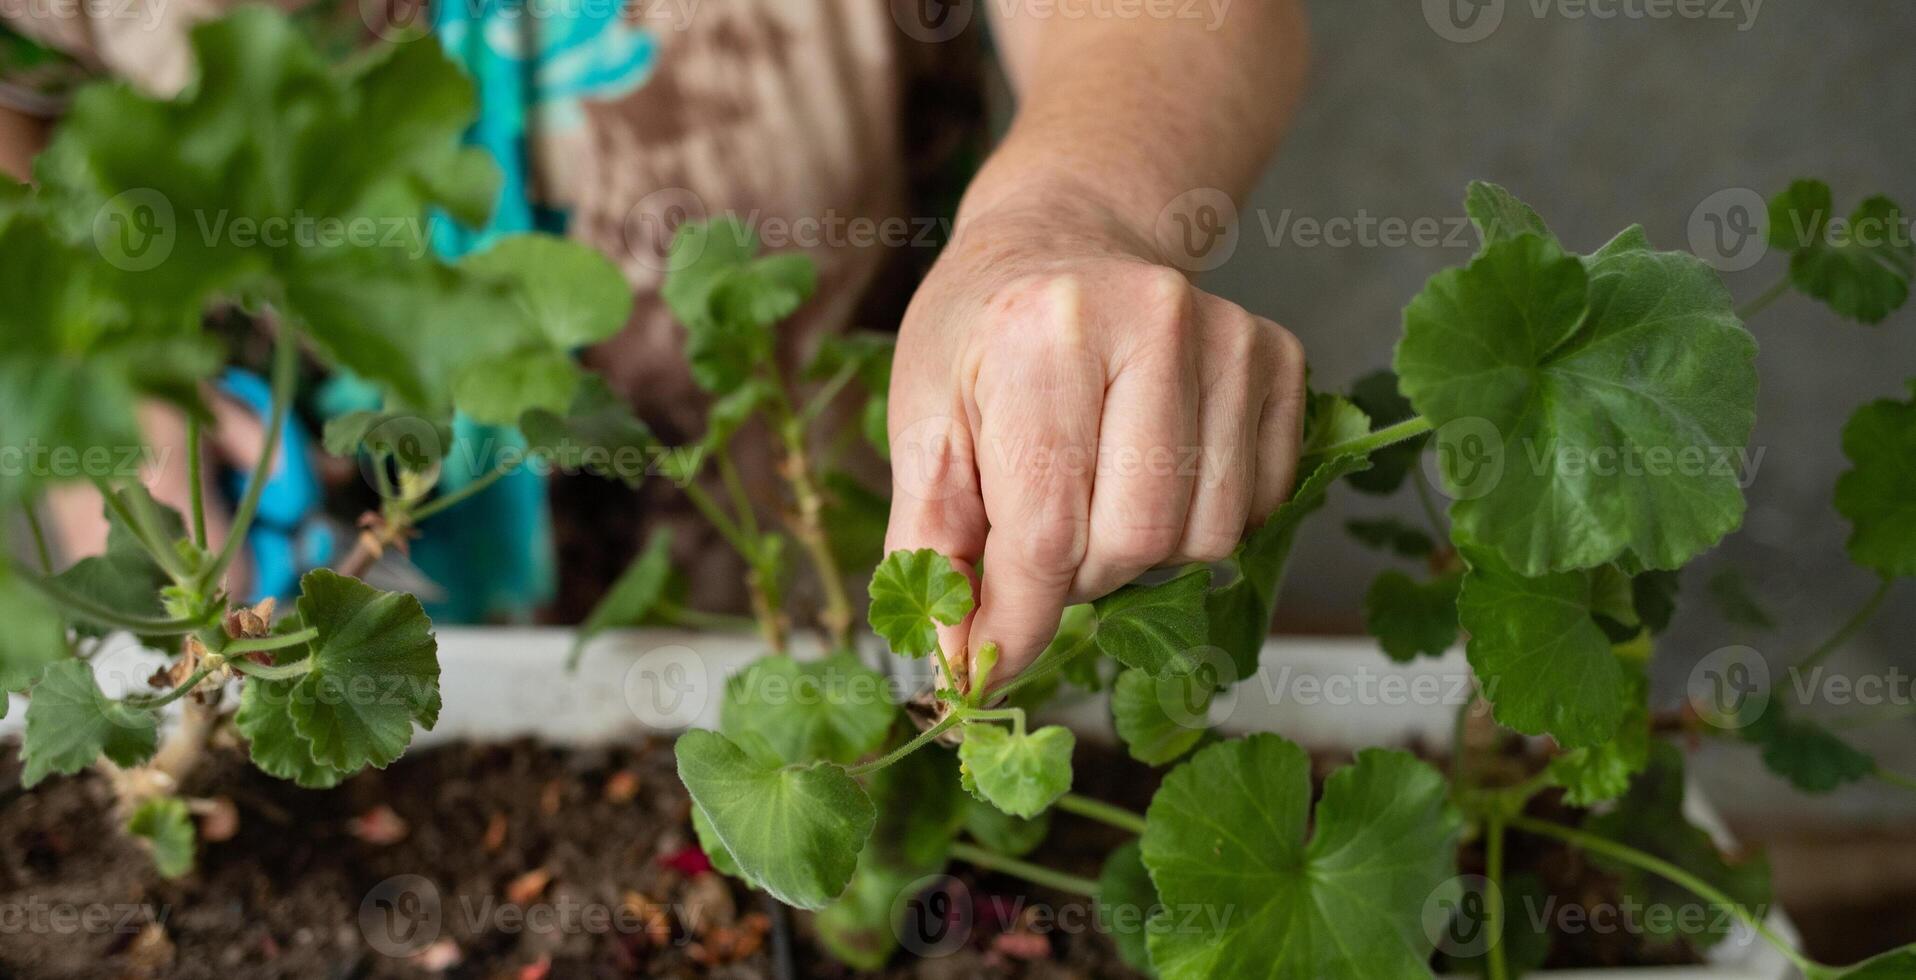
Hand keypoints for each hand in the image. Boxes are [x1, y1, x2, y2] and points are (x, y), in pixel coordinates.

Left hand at [884, 193, 1306, 690]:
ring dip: (1142, 552)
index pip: (1047, 529)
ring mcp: (1231, 336)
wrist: (1061, 241)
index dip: (1018, 620)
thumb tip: (960, 669)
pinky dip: (1201, 519)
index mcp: (1044, 333)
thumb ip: (932, 551)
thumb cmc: (980, 341)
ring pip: (1206, 537)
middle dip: (1080, 574)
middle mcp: (1154, 321)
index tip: (988, 668)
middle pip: (1137, 540)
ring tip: (1097, 495)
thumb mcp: (923, 430)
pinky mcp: (1280, 357)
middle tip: (1043, 533)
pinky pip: (1260, 507)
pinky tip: (1154, 468)